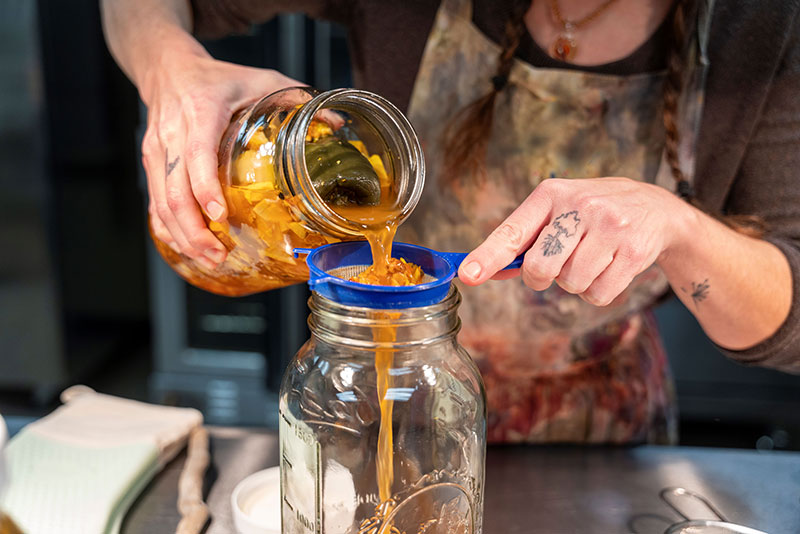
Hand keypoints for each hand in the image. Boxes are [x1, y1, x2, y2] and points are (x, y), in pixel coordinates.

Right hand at [140, 44, 301, 268]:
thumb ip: (297, 98)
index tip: (220, 215)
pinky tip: (187, 247)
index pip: (196, 153)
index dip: (205, 187)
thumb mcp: (260, 79)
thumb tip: (337, 124)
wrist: (168, 68)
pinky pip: (154, 202)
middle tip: (218, 254)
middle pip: (173, 190)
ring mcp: (157, 151)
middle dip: (194, 229)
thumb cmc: (219, 78)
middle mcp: (173, 133)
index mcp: (201, 110)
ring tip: (209, 258)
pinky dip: (167, 229)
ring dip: (183, 236)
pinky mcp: (150, 164)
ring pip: (160, 201)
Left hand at [457, 177, 690, 305]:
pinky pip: (598, 295)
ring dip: (575, 283)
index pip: (512, 231)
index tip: (468, 275)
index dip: (488, 256)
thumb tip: (483, 269)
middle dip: (542, 278)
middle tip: (557, 265)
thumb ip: (523, 239)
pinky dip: (598, 292)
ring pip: (570, 284)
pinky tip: (609, 267)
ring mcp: (609, 227)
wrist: (657, 209)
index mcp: (551, 194)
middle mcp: (580, 205)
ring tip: (591, 259)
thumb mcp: (558, 211)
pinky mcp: (634, 251)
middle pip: (539, 268)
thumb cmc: (593, 214)